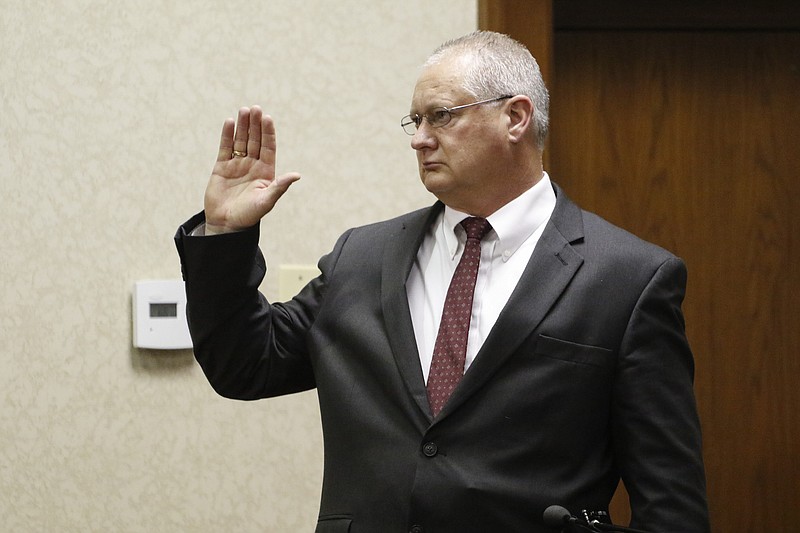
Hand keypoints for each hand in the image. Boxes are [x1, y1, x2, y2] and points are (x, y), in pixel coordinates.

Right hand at [203, 106, 299, 233]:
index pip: (268, 147)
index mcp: (266, 172)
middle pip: (255, 140)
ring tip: (244, 111)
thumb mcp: (266, 201)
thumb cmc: (249, 216)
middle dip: (255, 125)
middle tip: (255, 108)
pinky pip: (225, 148)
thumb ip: (280, 187)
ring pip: (240, 141)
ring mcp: (237, 165)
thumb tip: (297, 175)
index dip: (268, 133)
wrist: (226, 225)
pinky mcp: (222, 167)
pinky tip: (230, 122)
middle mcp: (252, 165)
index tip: (268, 119)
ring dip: (242, 126)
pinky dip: (227, 135)